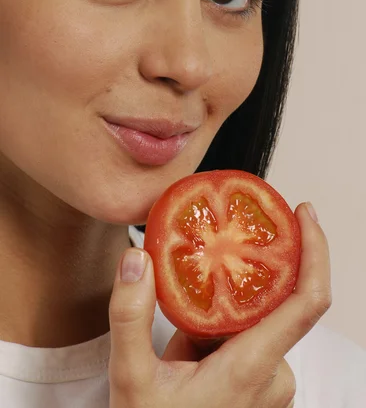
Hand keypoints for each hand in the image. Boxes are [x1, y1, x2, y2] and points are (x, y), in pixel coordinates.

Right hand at [108, 202, 330, 407]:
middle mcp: (272, 375)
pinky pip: (248, 338)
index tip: (304, 215)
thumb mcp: (130, 378)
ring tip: (180, 350)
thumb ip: (129, 316)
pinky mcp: (261, 386)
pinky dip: (220, 332)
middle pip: (269, 302)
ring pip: (253, 320)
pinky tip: (188, 356)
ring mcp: (269, 382)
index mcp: (251, 367)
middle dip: (230, 288)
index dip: (315, 252)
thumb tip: (137, 260)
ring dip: (217, 317)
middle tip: (196, 282)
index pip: (307, 302)